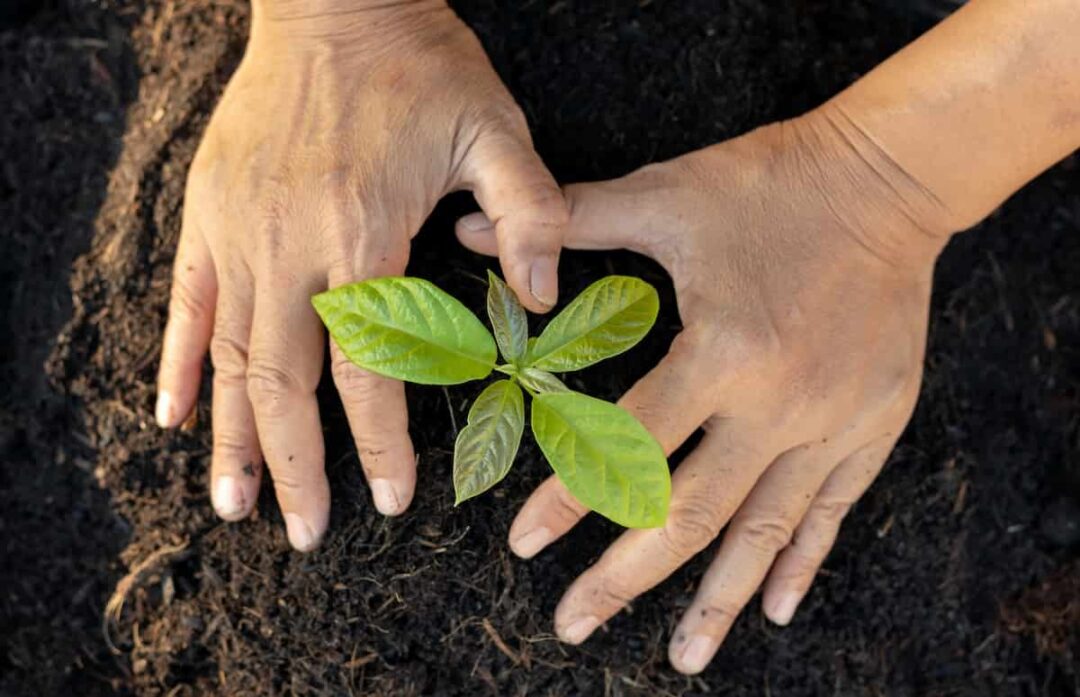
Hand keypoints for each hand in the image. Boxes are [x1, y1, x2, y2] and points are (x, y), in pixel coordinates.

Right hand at [155, 0, 567, 549]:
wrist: (333, 1)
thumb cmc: (420, 66)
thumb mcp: (495, 128)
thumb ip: (531, 211)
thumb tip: (541, 296)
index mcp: (363, 237)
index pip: (369, 370)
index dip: (378, 443)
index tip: (387, 499)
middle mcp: (290, 247)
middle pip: (284, 384)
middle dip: (295, 467)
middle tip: (303, 533)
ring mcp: (239, 233)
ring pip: (228, 358)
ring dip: (230, 438)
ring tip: (231, 505)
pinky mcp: (208, 214)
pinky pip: (184, 303)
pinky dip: (178, 363)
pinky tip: (172, 415)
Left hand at [456, 106, 953, 672]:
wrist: (888, 178)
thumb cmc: (767, 183)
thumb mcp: (665, 196)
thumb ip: (567, 220)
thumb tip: (474, 226)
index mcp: (723, 350)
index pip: (630, 445)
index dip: (571, 499)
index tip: (525, 545)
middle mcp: (778, 403)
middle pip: (692, 514)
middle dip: (626, 577)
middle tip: (575, 624)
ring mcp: (832, 423)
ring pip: (764, 533)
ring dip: (717, 601)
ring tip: (681, 660)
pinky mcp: (872, 426)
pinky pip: (832, 512)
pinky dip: (801, 563)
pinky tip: (777, 610)